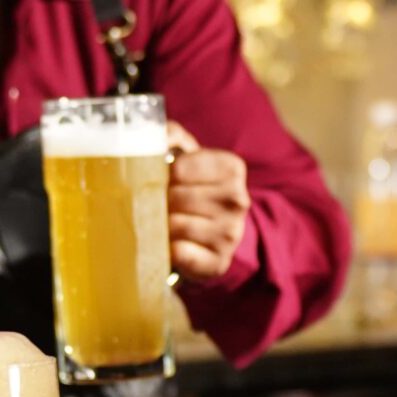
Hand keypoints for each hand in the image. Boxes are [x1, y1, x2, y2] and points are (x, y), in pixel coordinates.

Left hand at [166, 125, 248, 283]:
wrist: (212, 232)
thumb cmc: (192, 188)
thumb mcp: (186, 155)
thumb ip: (170, 135)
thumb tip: (157, 135)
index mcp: (232, 168)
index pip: (180, 168)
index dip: (164, 175)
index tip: (166, 180)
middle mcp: (239, 199)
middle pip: (177, 197)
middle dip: (161, 201)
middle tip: (160, 204)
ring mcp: (232, 233)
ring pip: (176, 225)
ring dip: (162, 225)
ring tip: (165, 223)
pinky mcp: (219, 262)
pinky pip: (180, 253)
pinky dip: (170, 250)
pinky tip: (173, 244)